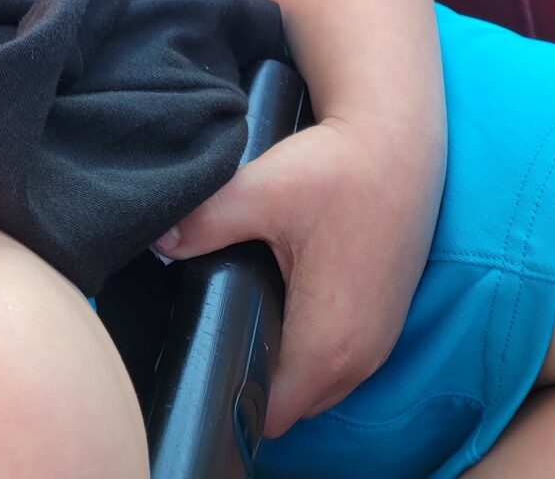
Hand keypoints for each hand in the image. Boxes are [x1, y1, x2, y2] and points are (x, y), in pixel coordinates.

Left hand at [154, 116, 440, 436]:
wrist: (397, 141)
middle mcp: (359, 359)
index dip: (229, 397)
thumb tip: (157, 243)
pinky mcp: (383, 322)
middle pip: (290, 405)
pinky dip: (307, 350)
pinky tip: (280, 306)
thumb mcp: (261, 191)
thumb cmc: (337, 169)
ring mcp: (377, 344)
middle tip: (209, 332)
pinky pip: (337, 363)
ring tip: (240, 320)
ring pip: (315, 387)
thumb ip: (204, 224)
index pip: (269, 414)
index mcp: (327, 344)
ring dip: (281, 366)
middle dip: (250, 382)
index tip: (198, 360)